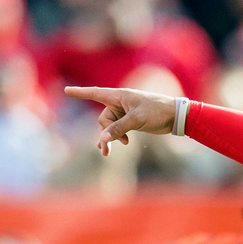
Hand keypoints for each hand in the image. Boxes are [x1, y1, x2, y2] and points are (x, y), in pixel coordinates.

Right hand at [64, 86, 178, 155]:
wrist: (175, 116)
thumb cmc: (157, 111)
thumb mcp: (137, 119)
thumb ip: (119, 128)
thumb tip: (103, 138)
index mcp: (119, 96)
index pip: (95, 93)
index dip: (81, 93)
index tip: (67, 90)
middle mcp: (120, 103)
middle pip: (103, 119)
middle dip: (105, 132)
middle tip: (107, 148)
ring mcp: (125, 113)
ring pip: (110, 126)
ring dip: (110, 138)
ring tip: (106, 153)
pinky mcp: (131, 122)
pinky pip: (117, 130)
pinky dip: (115, 137)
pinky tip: (114, 146)